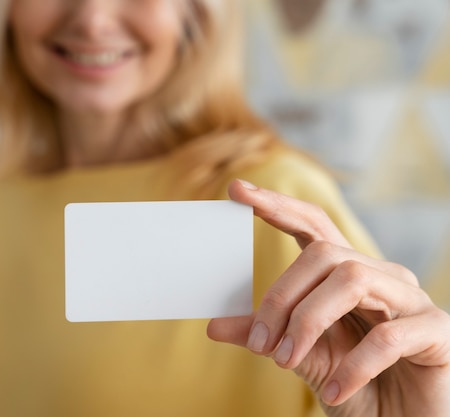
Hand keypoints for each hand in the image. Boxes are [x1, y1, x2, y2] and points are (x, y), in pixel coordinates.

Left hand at [207, 180, 449, 416]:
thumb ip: (265, 335)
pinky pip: (388, 337)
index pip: (312, 224)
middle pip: (324, 254)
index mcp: (345, 273)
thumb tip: (213, 325)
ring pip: (351, 280)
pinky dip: (352, 367)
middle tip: (260, 343)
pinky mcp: (436, 332)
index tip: (237, 191)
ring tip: (285, 360)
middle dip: (282, 296)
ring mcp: (411, 300)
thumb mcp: (300, 355)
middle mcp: (380, 275)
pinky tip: (332, 391)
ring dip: (309, 321)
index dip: (277, 205)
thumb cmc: (353, 384)